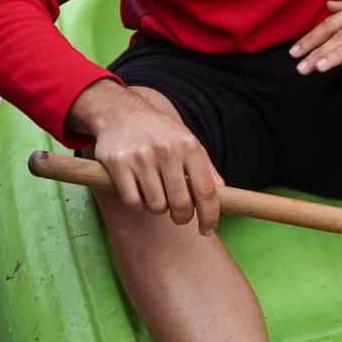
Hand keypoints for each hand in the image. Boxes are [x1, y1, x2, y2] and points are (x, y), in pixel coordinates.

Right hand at [72, 81, 222, 232]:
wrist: (122, 113)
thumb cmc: (160, 133)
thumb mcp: (188, 143)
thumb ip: (206, 169)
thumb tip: (223, 195)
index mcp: (190, 147)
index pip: (206, 190)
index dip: (210, 215)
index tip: (208, 229)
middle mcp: (167, 152)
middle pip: (181, 203)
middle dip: (183, 217)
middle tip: (180, 215)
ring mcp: (141, 158)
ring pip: (156, 205)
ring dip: (158, 208)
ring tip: (157, 194)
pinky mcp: (118, 164)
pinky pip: (133, 202)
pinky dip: (138, 204)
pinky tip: (139, 192)